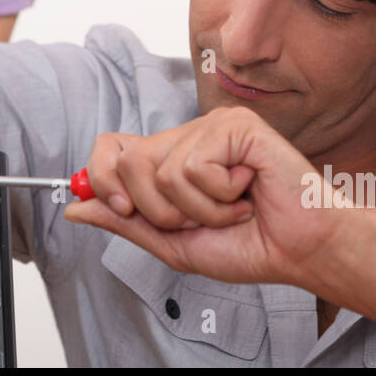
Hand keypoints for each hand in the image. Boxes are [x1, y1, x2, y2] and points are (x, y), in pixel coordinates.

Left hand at [64, 105, 343, 283]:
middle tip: (200, 218)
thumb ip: (126, 222)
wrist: (300, 250)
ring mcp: (211, 125)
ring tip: (234, 208)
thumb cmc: (250, 245)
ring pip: (163, 171)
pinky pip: (195, 167)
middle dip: (160, 210)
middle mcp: (187, 135)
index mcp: (170, 158)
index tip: (122, 208)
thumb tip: (74, 205)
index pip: (110, 147)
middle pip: (129, 161)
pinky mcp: (235, 125)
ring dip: (199, 210)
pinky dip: (220, 197)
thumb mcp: (173, 243)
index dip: (101, 178)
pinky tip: (248, 191)